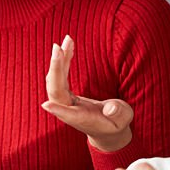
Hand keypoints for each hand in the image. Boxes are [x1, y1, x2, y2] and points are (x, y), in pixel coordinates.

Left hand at [43, 35, 133, 151]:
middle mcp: (69, 110)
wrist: (106, 129)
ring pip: (55, 81)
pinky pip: (60, 76)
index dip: (58, 110)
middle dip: (56, 69)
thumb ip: (118, 113)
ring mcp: (64, 102)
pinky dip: (63, 61)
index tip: (46, 104)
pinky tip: (66, 47)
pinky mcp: (65, 94)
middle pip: (56, 90)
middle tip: (58, 48)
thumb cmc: (116, 123)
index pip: (68, 114)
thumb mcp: (123, 118)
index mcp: (82, 119)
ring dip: (59, 60)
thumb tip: (110, 108)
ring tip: (66, 40)